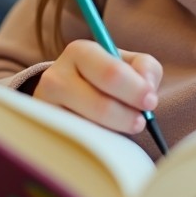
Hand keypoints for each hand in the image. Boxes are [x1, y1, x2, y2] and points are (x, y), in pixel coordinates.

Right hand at [33, 39, 161, 135]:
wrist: (67, 93)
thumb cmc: (104, 77)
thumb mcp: (127, 63)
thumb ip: (146, 68)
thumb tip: (148, 88)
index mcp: (79, 51)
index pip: (111, 73)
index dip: (136, 90)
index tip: (151, 101)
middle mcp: (55, 77)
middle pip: (101, 106)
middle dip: (128, 116)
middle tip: (141, 121)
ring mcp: (46, 107)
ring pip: (90, 129)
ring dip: (114, 132)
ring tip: (121, 126)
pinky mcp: (44, 132)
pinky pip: (78, 145)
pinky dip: (97, 144)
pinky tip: (102, 136)